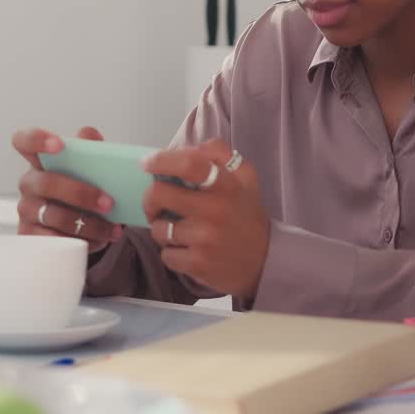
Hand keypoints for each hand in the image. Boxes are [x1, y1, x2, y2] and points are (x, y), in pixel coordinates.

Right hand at [12, 126, 121, 253]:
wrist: (83, 227)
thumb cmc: (84, 192)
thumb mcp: (91, 170)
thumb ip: (90, 150)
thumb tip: (88, 134)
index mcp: (41, 161)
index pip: (25, 141)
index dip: (37, 139)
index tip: (59, 145)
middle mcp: (29, 183)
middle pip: (47, 183)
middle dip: (81, 193)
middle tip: (108, 203)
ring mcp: (27, 210)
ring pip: (53, 216)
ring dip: (87, 223)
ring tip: (111, 228)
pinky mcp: (31, 236)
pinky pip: (53, 239)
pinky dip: (81, 241)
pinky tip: (100, 239)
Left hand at [141, 139, 270, 299]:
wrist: (266, 261)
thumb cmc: (246, 214)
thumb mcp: (245, 176)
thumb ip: (218, 153)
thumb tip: (182, 149)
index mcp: (227, 185)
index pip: (189, 164)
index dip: (162, 160)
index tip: (148, 163)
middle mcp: (216, 210)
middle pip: (159, 194)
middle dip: (150, 199)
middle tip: (156, 203)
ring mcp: (205, 239)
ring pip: (158, 228)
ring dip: (163, 229)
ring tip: (179, 231)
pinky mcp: (198, 264)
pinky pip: (166, 254)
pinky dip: (172, 252)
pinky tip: (188, 250)